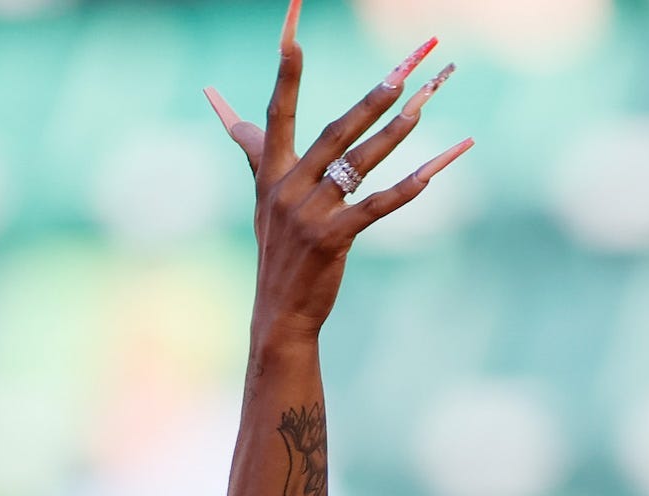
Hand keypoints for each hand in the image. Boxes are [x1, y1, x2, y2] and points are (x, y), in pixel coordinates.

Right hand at [204, 0, 472, 340]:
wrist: (278, 312)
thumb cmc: (277, 250)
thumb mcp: (260, 195)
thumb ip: (249, 144)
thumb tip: (214, 97)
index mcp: (271, 171)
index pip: (277, 109)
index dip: (286, 69)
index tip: (293, 29)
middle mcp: (288, 186)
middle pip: (336, 130)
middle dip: (372, 97)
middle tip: (403, 69)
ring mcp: (310, 213)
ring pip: (361, 162)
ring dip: (397, 132)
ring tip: (425, 105)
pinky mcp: (333, 238)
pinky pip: (377, 205)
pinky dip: (408, 186)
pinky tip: (434, 169)